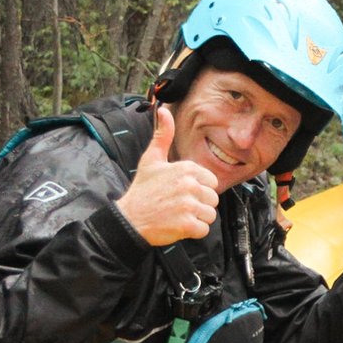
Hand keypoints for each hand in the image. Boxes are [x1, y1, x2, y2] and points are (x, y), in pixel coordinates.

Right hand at [114, 105, 220, 244]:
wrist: (129, 218)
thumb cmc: (142, 190)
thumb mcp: (151, 159)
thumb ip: (162, 135)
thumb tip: (164, 110)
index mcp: (186, 168)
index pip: (211, 182)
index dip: (199, 189)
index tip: (181, 192)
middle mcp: (190, 185)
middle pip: (213, 199)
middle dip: (199, 205)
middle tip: (178, 205)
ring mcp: (189, 205)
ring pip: (210, 215)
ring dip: (197, 219)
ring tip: (177, 215)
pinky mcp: (187, 225)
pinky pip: (204, 230)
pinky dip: (193, 232)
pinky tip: (177, 225)